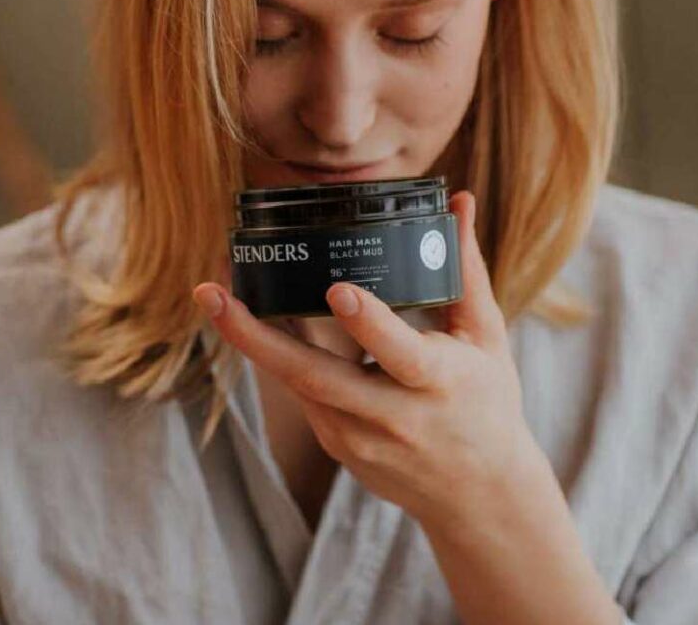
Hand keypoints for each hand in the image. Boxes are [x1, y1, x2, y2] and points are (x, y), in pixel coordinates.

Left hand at [191, 190, 541, 528]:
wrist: (478, 495)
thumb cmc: (487, 403)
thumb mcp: (486, 337)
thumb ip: (465, 270)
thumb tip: (458, 201)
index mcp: (438, 384)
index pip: (398, 353)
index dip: (368, 324)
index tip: (337, 290)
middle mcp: (392, 418)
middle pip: (314, 377)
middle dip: (254, 337)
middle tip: (210, 294)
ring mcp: (358, 440)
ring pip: (297, 384)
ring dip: (254, 341)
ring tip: (217, 294)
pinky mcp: (338, 448)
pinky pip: (303, 394)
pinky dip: (280, 358)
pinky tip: (255, 323)